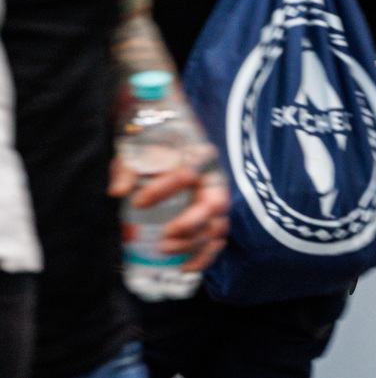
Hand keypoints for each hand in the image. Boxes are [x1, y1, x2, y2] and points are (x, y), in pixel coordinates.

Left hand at [111, 157, 229, 270]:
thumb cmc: (153, 151)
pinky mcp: (213, 220)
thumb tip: (119, 191)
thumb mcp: (137, 153)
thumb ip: (127, 169)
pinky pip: (217, 242)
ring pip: (216, 227)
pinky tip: (184, 267)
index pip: (187, 173)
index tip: (137, 203)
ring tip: (164, 250)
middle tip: (163, 236)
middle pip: (214, 205)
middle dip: (190, 225)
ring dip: (193, 244)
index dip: (164, 190)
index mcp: (200, 157)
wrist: (168, 148)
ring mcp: (217, 201)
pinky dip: (205, 258)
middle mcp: (215, 180)